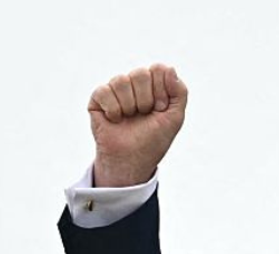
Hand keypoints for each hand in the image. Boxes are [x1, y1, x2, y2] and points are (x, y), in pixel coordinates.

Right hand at [88, 64, 187, 187]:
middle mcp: (134, 83)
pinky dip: (113, 109)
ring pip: (121, 81)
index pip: (158, 69)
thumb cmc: (153, 139)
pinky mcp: (98, 98)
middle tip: (144, 115)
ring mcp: (115, 89)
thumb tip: (170, 68)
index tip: (160, 109)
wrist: (133, 160)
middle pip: (140, 73)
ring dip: (129, 106)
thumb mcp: (175, 117)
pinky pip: (104, 91)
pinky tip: (115, 119)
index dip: (161, 91)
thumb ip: (180, 92)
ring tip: (129, 118)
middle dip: (145, 100)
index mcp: (153, 84)